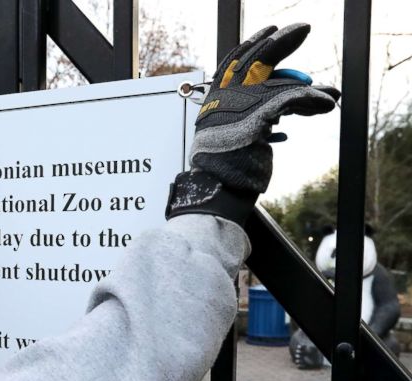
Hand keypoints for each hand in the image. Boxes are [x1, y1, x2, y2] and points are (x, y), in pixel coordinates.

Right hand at [167, 24, 339, 222]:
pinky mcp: (259, 115)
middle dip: (282, 42)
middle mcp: (223, 98)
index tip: (269, 34)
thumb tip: (281, 105)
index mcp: (213, 101)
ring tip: (328, 92)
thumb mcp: (236, 135)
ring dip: (308, 86)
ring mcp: (239, 106)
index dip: (252, 46)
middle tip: (302, 30)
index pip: (232, 62)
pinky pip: (293, 98)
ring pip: (279, 80)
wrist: (218, 189)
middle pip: (255, 58)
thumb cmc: (226, 169)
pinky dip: (313, 99)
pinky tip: (326, 104)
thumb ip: (252, 115)